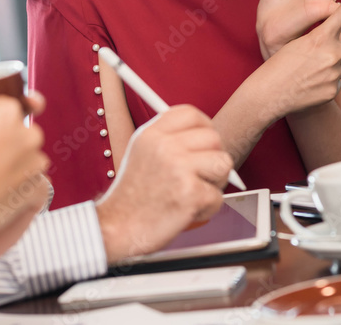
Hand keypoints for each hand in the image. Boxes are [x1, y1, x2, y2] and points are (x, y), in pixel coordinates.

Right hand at [0, 93, 49, 261]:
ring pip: (25, 153)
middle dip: (2, 138)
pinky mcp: (39, 185)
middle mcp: (29, 133)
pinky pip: (32, 178)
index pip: (3, 107)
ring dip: (12, 160)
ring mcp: (37, 160)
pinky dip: (19, 182)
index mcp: (6, 112)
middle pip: (16, 129)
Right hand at [94, 105, 231, 263]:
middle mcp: (164, 146)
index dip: (205, 126)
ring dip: (215, 183)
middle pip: (213, 138)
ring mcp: (178, 168)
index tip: (205, 143)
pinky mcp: (190, 193)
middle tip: (199, 176)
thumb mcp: (141, 154)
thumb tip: (203, 135)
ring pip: (223, 164)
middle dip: (212, 159)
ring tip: (193, 193)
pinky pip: (218, 197)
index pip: (191, 114)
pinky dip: (208, 208)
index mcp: (151, 134)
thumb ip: (167, 139)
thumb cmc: (132, 196)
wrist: (118, 227)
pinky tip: (187, 210)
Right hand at [256, 0, 340, 119]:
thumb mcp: (296, 45)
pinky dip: (326, 85)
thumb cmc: (278, 66)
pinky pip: (337, 84)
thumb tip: (332, 42)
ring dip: (334, 70)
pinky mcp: (333, 90)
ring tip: (312, 74)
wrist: (270, 93)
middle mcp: (331, 54)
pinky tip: (310, 86)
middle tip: (332, 56)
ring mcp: (334, 73)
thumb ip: (317, 40)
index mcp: (319, 38)